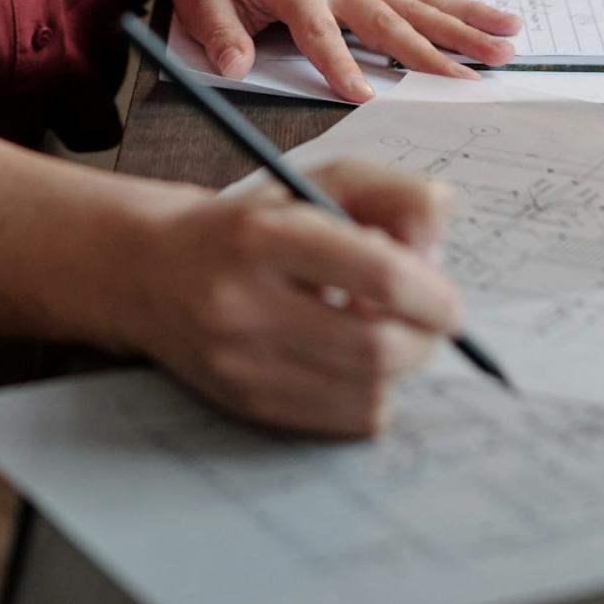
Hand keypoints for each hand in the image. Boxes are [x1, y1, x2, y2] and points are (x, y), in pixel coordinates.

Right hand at [125, 156, 461, 435]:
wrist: (153, 273)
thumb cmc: (252, 222)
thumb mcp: (315, 182)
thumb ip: (391, 194)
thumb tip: (439, 245)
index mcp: (264, 234)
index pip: (373, 271)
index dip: (431, 292)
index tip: (450, 300)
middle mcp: (246, 303)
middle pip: (376, 347)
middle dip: (424, 338)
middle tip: (429, 320)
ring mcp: (244, 363)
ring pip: (368, 393)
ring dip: (401, 368)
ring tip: (386, 331)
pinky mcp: (249, 405)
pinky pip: (347, 421)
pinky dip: (374, 395)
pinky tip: (356, 361)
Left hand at [136, 0, 520, 102]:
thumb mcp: (200, 1)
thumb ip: (221, 36)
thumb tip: (235, 66)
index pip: (317, 32)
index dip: (339, 65)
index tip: (367, 98)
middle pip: (388, 20)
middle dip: (432, 51)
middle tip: (473, 78)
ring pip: (416, 5)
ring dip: (463, 25)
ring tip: (507, 44)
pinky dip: (457, 9)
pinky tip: (494, 20)